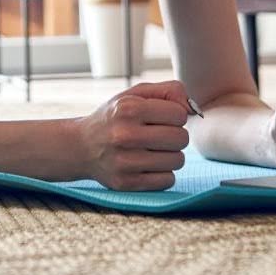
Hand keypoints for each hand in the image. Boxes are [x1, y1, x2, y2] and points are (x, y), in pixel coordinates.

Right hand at [74, 80, 190, 190]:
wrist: (81, 146)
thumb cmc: (115, 117)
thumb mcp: (135, 94)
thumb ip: (168, 91)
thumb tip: (194, 109)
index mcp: (129, 108)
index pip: (180, 114)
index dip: (175, 115)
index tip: (162, 118)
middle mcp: (125, 135)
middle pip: (182, 138)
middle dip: (175, 136)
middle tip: (159, 135)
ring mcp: (125, 161)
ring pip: (178, 161)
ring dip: (171, 156)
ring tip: (153, 150)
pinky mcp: (126, 183)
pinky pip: (168, 180)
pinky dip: (163, 173)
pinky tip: (148, 166)